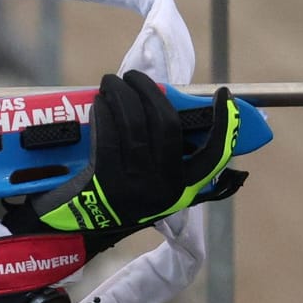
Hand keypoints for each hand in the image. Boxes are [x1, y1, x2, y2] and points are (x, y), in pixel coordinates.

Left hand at [3, 69, 244, 240]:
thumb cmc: (114, 193)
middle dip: (150, 92)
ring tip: (111, 82)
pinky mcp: (106, 181)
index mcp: (181, 189)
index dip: (224, 124)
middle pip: (167, 124)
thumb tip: (164, 100)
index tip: (223, 94)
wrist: (77, 226)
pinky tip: (99, 103)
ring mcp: (136, 186)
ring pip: (135, 125)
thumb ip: (162, 151)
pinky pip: (109, 135)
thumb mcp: (147, 181)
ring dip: (122, 95)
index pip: (214, 155)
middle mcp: (163, 189)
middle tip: (134, 76)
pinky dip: (104, 113)